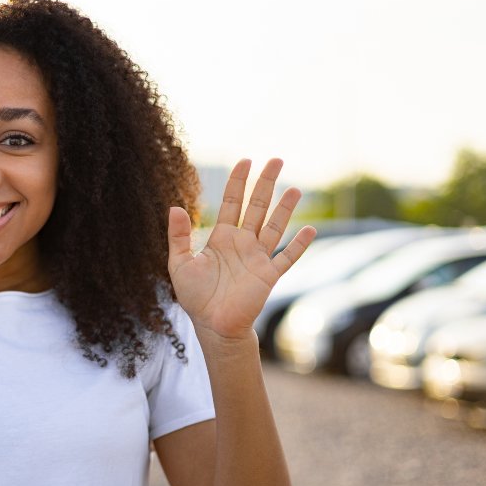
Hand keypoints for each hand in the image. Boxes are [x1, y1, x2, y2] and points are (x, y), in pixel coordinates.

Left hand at [167, 159, 314, 340]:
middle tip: (277, 160)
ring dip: (285, 209)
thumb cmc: (195, 296)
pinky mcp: (268, 276)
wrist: (212, 324)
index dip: (239, 182)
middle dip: (266, 184)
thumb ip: (178, 236)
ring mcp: (258, 258)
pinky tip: (309, 230)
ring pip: (274, 227)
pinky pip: (286, 258)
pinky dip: (298, 246)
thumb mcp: (179, 263)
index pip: (232, 202)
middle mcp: (243, 243)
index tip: (246, 161)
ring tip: (295, 189)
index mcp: (222, 237)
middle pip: (257, 207)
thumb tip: (175, 207)